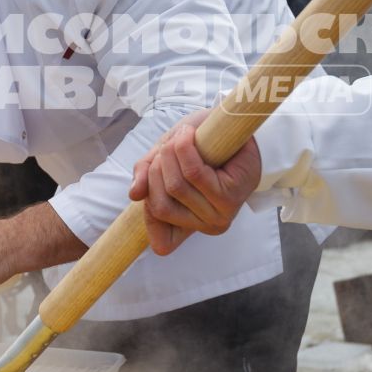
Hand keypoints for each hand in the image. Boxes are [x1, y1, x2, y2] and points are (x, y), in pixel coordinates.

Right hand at [127, 110, 260, 255]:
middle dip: (156, 168)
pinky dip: (184, 148)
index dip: (149, 215)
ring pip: (176, 186)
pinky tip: (188, 134)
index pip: (163, 243)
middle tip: (167, 146)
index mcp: (191, 225)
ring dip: (170, 153)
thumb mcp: (164, 158)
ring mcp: (220, 214)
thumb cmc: (202, 146)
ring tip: (180, 136)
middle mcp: (207, 226)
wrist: (238, 128)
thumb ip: (147, 175)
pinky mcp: (230, 196)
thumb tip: (134, 194)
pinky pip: (194, 173)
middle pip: (160, 204)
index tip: (150, 182)